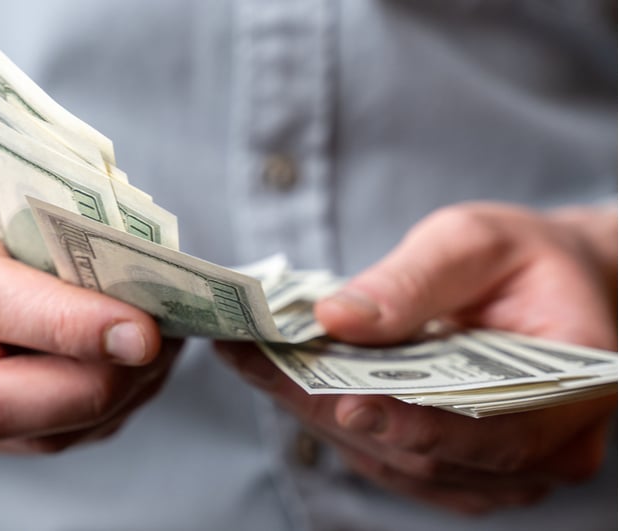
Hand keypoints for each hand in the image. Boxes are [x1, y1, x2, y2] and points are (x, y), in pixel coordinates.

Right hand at [0, 144, 177, 452]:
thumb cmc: (12, 187)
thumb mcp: (42, 173)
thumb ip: (82, 223)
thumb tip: (153, 288)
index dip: (65, 324)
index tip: (141, 330)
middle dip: (87, 388)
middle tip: (152, 352)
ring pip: (20, 433)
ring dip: (109, 402)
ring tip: (156, 356)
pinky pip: (44, 438)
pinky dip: (104, 411)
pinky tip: (134, 372)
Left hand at [218, 202, 616, 513]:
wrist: (548, 284)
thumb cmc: (524, 258)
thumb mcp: (476, 242)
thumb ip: (414, 279)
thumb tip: (339, 317)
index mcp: (571, 391)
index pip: (495, 433)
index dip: (415, 424)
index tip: (342, 401)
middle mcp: (540, 449)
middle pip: (425, 454)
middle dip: (332, 408)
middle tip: (258, 361)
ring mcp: (493, 466)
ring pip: (393, 461)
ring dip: (316, 414)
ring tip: (254, 361)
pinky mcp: (451, 464)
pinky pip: (384, 455)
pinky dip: (329, 418)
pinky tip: (282, 378)